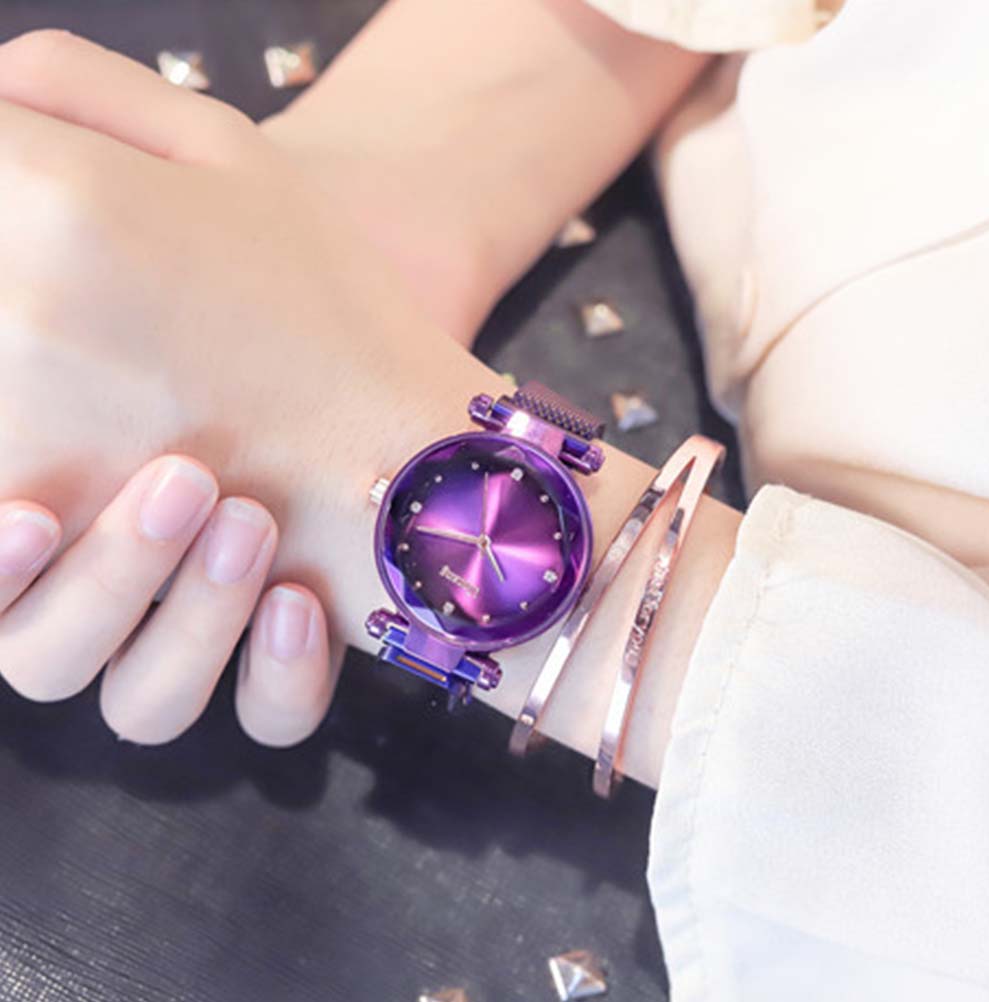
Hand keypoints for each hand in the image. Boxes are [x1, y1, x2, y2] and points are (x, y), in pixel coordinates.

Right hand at [0, 31, 741, 787]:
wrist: (382, 303)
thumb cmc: (258, 245)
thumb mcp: (155, 173)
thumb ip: (34, 148)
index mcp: (56, 475)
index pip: (4, 567)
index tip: (23, 514)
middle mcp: (115, 563)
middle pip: (40, 654)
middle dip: (102, 581)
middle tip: (186, 478)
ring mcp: (207, 608)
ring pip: (141, 704)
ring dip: (183, 626)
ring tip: (254, 519)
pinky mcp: (292, 633)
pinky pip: (267, 719)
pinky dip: (277, 680)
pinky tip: (307, 597)